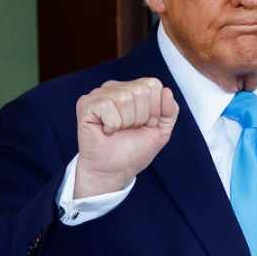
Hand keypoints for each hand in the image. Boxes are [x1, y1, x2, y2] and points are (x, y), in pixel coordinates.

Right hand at [75, 78, 178, 196]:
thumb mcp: (161, 131)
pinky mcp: (86, 104)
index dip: (155, 109)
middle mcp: (116, 87)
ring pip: (125, 98)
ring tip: (118, 130)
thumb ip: (170, 111)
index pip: (154, 84)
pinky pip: (107, 106)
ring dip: (126, 122)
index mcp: (133, 89)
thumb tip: (167, 91)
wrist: (114, 171)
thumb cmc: (133, 151)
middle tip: (130, 129)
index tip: (146, 125)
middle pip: (141, 90)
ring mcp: (99, 94)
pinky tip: (106, 130)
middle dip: (141, 117)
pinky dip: (111, 125)